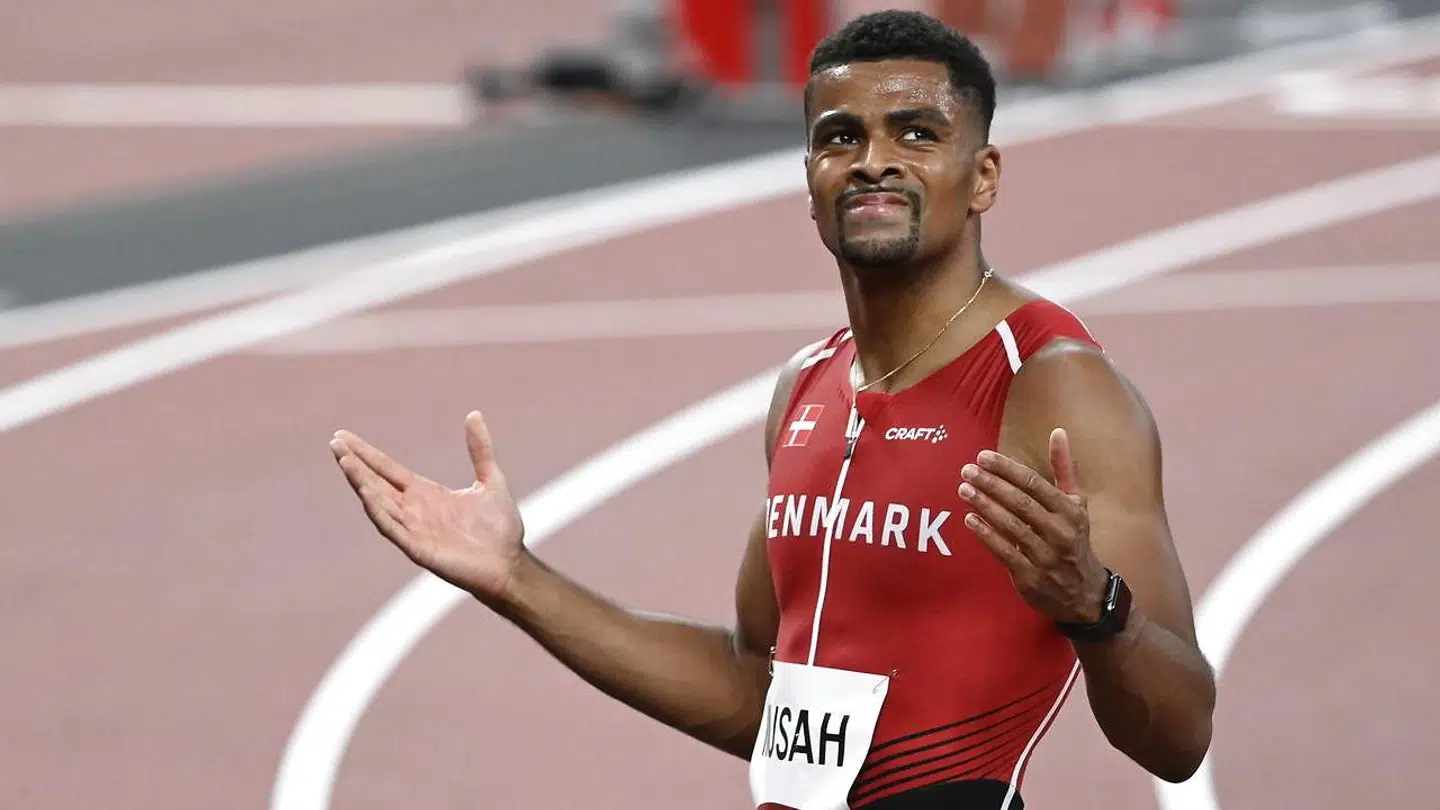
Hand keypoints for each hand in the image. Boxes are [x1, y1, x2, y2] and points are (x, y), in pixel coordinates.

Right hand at [329, 410, 525, 602]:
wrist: (510, 564)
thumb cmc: (499, 528)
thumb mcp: (490, 479)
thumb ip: (480, 449)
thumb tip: (474, 414)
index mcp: (425, 493)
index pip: (387, 469)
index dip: (366, 454)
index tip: (343, 437)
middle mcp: (414, 510)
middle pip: (376, 483)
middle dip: (355, 464)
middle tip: (335, 443)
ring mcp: (414, 530)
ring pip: (379, 503)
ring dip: (362, 483)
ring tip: (345, 462)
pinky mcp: (419, 549)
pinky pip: (393, 529)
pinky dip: (379, 512)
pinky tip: (367, 494)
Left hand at [957, 427, 1109, 624]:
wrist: (1084, 593)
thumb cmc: (1074, 539)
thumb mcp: (1076, 504)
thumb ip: (1063, 468)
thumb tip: (1058, 431)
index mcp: (1070, 511)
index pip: (1035, 484)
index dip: (1007, 469)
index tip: (983, 456)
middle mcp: (1060, 532)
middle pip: (1020, 503)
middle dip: (991, 484)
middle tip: (967, 470)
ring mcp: (1045, 556)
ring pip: (1011, 527)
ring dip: (985, 506)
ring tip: (963, 489)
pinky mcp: (1030, 576)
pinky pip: (1005, 552)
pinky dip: (986, 535)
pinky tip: (970, 519)